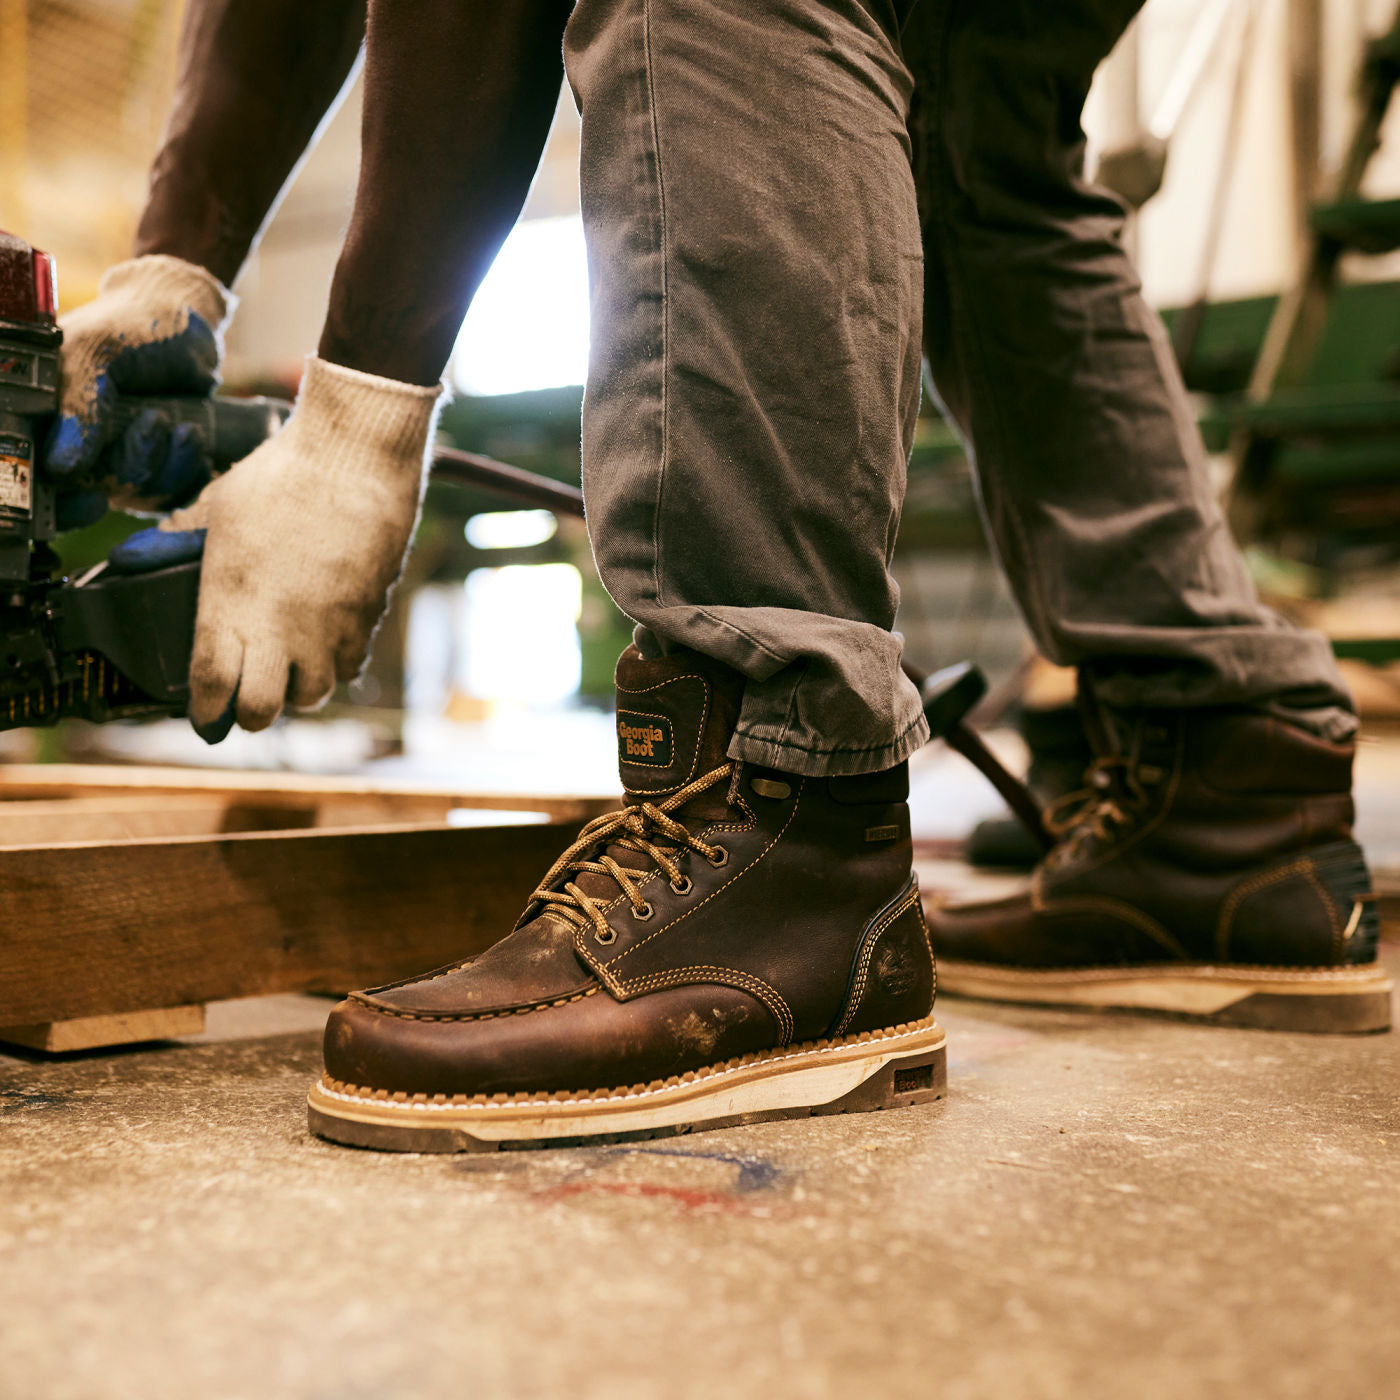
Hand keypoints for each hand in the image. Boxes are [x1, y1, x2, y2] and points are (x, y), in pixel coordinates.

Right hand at [45, 255, 231, 516]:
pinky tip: (193, 439)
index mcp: (40, 417)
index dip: (61, 506)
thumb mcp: (97, 353)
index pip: (36, 482)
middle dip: (135, 465)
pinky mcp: (155, 466)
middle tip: (156, 420)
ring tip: (184, 426)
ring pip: (138, 496)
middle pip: (96, 494)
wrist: (185, 323)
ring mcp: (115, 460)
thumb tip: (60, 466)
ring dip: (169, 466)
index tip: (95, 499)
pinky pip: (170, 496)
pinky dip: (188, 475)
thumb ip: (79, 404)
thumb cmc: (132, 328)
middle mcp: (73, 446)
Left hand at [153, 355, 440, 741]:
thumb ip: (184, 542)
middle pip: (263, 711)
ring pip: (314, 694)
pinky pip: (351, 664)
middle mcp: (281, 627)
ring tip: (290, 665)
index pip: (211, 685)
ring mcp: (328, 628)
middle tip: (248, 697)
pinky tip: (326, 638)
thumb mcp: (217, 505)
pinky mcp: (367, 618)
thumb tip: (151, 555)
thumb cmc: (282, 475)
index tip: (203, 715)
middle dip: (251, 713)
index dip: (204, 711)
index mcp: (231, 602)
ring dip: (298, 688)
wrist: (357, 458)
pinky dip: (336, 663)